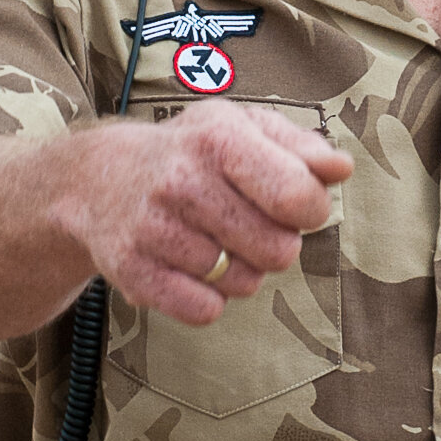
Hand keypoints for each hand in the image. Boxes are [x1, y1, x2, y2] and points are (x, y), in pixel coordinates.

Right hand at [59, 101, 352, 326]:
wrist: (99, 179)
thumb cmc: (191, 152)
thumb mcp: (244, 130)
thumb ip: (301, 148)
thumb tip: (341, 169)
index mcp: (218, 139)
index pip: (296, 196)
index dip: (310, 209)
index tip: (293, 204)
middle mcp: (181, 181)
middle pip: (278, 251)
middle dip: (275, 243)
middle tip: (247, 224)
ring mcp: (153, 229)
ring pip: (244, 284)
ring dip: (241, 270)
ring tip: (215, 241)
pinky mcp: (133, 272)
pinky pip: (204, 310)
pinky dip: (209, 298)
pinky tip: (192, 269)